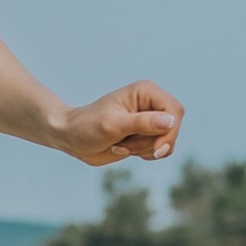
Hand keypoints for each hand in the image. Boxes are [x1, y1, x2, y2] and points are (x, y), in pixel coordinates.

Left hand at [59, 80, 183, 167]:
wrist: (72, 138)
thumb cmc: (87, 126)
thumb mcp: (113, 125)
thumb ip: (142, 123)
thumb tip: (169, 120)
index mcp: (146, 91)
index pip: (174, 111)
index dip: (170, 131)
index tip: (157, 150)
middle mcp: (151, 103)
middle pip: (173, 127)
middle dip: (153, 143)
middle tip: (125, 146)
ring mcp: (150, 119)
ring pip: (167, 141)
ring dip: (145, 149)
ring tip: (120, 144)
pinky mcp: (147, 135)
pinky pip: (161, 150)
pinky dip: (145, 154)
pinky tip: (124, 148)